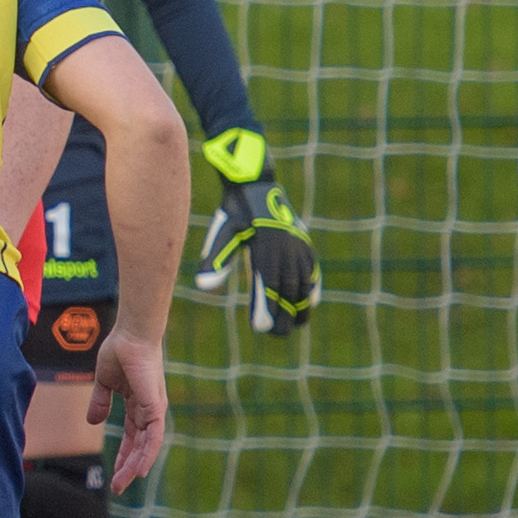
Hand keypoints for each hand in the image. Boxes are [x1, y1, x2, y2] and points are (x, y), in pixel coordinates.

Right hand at [86, 326, 169, 492]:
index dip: (124, 456)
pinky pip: (152, 436)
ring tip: (123, 484)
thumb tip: (93, 422)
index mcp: (138, 405)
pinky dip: (147, 453)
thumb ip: (100, 402)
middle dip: (128, 468)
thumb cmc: (119, 350)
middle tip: (118, 488)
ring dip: (135, 466)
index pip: (133, 438)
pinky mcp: (154, 406)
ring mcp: (154, 409)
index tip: (115, 474)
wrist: (130, 334)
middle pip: (140, 447)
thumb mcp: (104, 382)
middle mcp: (150, 411)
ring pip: (147, 446)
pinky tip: (139, 469)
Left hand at [196, 176, 318, 334]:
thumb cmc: (233, 210)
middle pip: (287, 287)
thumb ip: (216, 259)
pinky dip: (312, 284)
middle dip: (283, 312)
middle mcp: (285, 247)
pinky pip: (311, 266)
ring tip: (297, 323)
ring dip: (300, 303)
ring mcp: (297, 243)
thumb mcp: (222, 232)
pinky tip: (311, 300)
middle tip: (277, 334)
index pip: (267, 284)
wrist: (254, 184)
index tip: (261, 329)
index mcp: (265, 246)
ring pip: (302, 279)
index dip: (265, 307)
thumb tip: (204, 287)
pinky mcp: (302, 240)